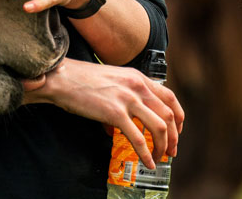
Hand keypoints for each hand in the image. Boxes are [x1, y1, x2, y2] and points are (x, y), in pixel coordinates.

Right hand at [21, 58, 183, 166]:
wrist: (63, 78)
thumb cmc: (82, 80)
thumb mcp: (113, 80)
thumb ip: (126, 96)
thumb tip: (123, 125)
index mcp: (138, 77)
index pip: (170, 97)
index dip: (178, 117)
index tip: (177, 131)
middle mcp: (137, 86)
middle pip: (169, 115)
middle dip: (174, 137)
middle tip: (171, 151)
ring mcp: (127, 99)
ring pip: (159, 127)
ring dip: (163, 146)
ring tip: (160, 158)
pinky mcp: (114, 113)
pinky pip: (138, 138)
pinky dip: (146, 154)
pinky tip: (147, 163)